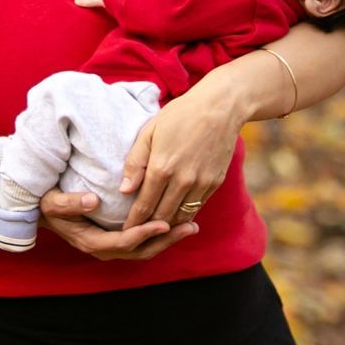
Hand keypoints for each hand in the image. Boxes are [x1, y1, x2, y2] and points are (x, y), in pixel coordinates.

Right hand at [37, 189, 198, 260]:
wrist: (42, 212)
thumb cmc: (47, 204)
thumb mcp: (53, 202)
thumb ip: (71, 203)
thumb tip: (93, 201)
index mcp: (91, 242)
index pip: (123, 242)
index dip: (144, 234)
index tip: (164, 223)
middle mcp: (104, 249)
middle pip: (141, 251)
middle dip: (166, 240)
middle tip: (190, 227)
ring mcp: (111, 247)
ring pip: (145, 250)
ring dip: (168, 240)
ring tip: (190, 227)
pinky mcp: (116, 241)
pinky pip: (141, 243)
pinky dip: (159, 236)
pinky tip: (175, 224)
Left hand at [118, 79, 242, 229]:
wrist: (220, 107)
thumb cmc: (179, 115)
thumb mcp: (150, 131)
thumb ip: (136, 162)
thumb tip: (125, 190)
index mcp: (161, 167)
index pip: (143, 205)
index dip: (132, 222)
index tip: (123, 232)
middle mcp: (182, 180)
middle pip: (161, 216)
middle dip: (147, 229)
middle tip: (136, 237)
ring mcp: (201, 183)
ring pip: (180, 216)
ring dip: (167, 226)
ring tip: (154, 231)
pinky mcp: (215, 183)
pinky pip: (197, 207)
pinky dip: (185, 215)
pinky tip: (176, 217)